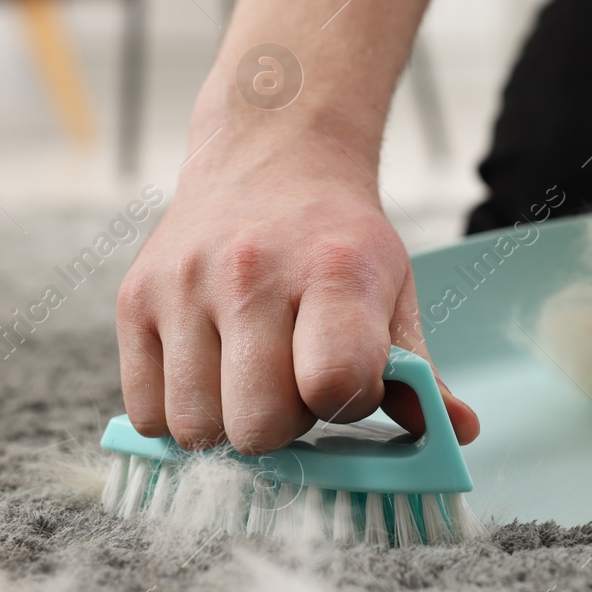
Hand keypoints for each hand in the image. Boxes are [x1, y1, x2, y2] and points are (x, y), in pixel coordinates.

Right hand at [116, 118, 479, 454]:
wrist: (270, 158)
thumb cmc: (338, 240)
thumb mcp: (394, 291)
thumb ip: (419, 373)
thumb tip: (457, 432)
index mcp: (333, 270)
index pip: (332, 386)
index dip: (343, 404)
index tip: (345, 382)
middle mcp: (250, 273)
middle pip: (258, 426)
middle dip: (282, 426)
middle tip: (293, 383)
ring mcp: (182, 286)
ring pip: (196, 428)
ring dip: (228, 423)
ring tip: (250, 376)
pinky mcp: (133, 300)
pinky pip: (145, 413)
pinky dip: (178, 414)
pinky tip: (210, 376)